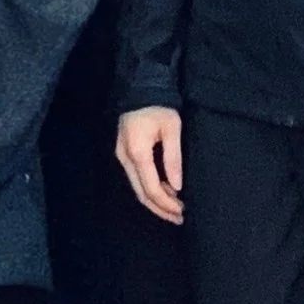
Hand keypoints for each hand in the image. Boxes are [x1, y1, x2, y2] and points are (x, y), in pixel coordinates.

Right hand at [116, 107, 185, 224]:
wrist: (140, 85)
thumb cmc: (159, 106)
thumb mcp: (172, 129)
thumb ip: (173, 158)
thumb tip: (176, 186)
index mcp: (137, 153)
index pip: (151, 188)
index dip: (166, 204)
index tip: (182, 211)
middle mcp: (125, 158)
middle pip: (141, 193)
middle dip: (160, 209)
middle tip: (179, 218)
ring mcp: (122, 155)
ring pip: (137, 187)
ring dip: (155, 200)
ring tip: (174, 209)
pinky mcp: (123, 151)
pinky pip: (135, 178)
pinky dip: (149, 189)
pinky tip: (164, 192)